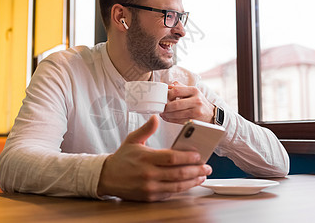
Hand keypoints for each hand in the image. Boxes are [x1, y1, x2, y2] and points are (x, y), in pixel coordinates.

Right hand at [97, 115, 211, 201]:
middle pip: (178, 173)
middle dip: (196, 170)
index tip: (198, 155)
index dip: (187, 157)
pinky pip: (170, 194)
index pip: (172, 158)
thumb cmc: (122, 157)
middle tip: (207, 166)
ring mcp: (149, 187)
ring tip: (202, 175)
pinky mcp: (149, 197)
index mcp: (146, 158)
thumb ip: (146, 129)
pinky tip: (189, 183)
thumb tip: (156, 117)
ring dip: (193, 181)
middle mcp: (149, 174)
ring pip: (177, 186)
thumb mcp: (132, 140)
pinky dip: (181, 189)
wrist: (106, 177)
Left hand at [160, 81, 213, 123]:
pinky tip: (167, 118)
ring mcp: (196, 111)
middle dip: (165, 107)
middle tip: (161, 108)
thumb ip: (180, 87)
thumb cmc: (199, 101)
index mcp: (194, 90)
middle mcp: (196, 100)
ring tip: (163, 113)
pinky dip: (171, 120)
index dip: (167, 95)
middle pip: (175, 104)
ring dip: (167, 115)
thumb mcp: (192, 91)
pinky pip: (179, 121)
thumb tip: (168, 86)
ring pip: (176, 114)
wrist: (211, 114)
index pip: (176, 91)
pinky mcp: (194, 120)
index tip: (162, 98)